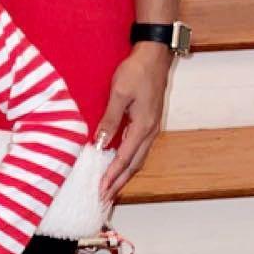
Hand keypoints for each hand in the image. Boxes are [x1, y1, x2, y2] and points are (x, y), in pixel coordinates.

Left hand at [97, 43, 171, 198]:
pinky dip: (128, 161)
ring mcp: (151, 127)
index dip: (112, 176)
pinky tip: (120, 165)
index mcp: (143, 126)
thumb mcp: (119, 94)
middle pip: (134, 165)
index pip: (124, 159)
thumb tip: (99, 143)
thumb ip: (110, 120)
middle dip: (119, 183)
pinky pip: (138, 148)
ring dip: (124, 175)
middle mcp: (150, 131)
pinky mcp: (149, 122)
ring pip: (138, 158)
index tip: (101, 190)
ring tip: (112, 187)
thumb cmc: (136, 71)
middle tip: (105, 198)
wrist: (155, 54)